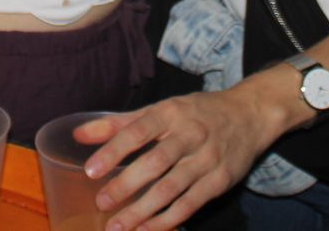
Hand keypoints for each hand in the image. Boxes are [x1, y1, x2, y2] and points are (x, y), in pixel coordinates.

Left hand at [75, 90, 274, 230]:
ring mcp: (207, 159)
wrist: (249, 115)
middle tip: (102, 201)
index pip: (138, 131)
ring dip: (143, 210)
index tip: (91, 170)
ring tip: (118, 225)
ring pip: (172, 188)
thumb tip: (79, 134)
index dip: (114, 150)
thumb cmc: (196, 113)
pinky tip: (147, 229)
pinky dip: (168, 219)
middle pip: (156, 162)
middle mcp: (190, 135)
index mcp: (171, 113)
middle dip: (127, 184)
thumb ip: (120, 123)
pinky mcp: (220, 181)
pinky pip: (191, 204)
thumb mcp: (160, 110)